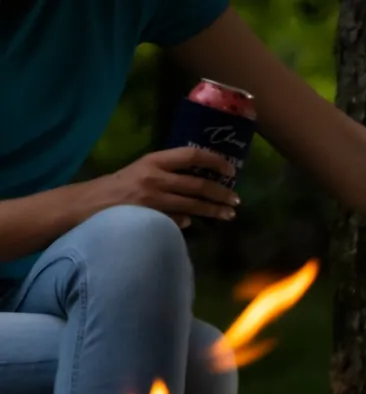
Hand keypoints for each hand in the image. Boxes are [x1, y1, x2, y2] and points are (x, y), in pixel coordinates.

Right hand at [86, 148, 240, 227]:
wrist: (87, 204)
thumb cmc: (117, 188)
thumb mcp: (141, 174)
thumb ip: (167, 179)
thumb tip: (193, 200)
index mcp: (154, 160)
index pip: (191, 155)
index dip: (214, 160)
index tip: (230, 169)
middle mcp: (155, 177)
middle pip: (197, 184)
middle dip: (221, 192)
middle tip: (236, 199)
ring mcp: (154, 199)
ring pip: (193, 205)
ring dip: (214, 211)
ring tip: (229, 214)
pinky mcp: (151, 218)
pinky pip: (177, 221)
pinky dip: (187, 222)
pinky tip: (194, 224)